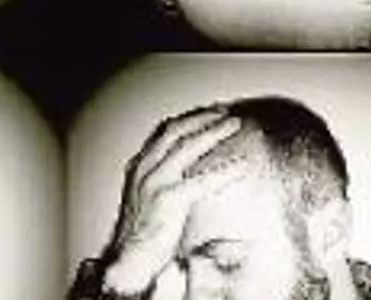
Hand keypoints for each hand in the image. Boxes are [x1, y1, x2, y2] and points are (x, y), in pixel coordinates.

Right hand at [102, 104, 246, 295]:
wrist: (130, 258)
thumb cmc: (143, 233)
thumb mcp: (150, 199)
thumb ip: (168, 181)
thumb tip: (192, 171)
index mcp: (141, 167)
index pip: (166, 132)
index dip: (189, 119)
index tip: (209, 113)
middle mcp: (145, 169)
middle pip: (176, 131)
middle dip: (203, 119)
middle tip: (225, 113)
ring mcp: (155, 182)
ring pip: (187, 146)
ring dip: (213, 133)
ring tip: (233, 126)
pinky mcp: (168, 198)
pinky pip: (201, 180)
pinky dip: (224, 171)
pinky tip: (240, 167)